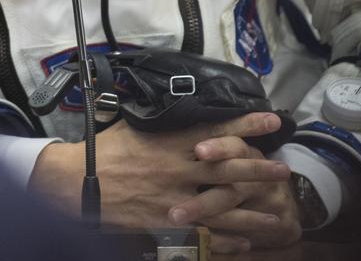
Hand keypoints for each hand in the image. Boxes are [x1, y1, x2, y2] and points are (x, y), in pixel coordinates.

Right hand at [28, 112, 289, 252]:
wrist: (78, 182)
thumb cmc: (104, 151)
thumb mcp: (135, 128)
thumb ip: (163, 126)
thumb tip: (183, 119)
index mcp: (171, 142)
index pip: (217, 130)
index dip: (247, 125)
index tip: (271, 120)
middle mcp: (179, 168)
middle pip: (229, 169)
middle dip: (259, 170)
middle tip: (283, 172)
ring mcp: (175, 198)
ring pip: (224, 206)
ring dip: (253, 212)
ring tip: (277, 217)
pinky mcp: (166, 222)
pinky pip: (204, 232)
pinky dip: (227, 239)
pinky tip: (245, 242)